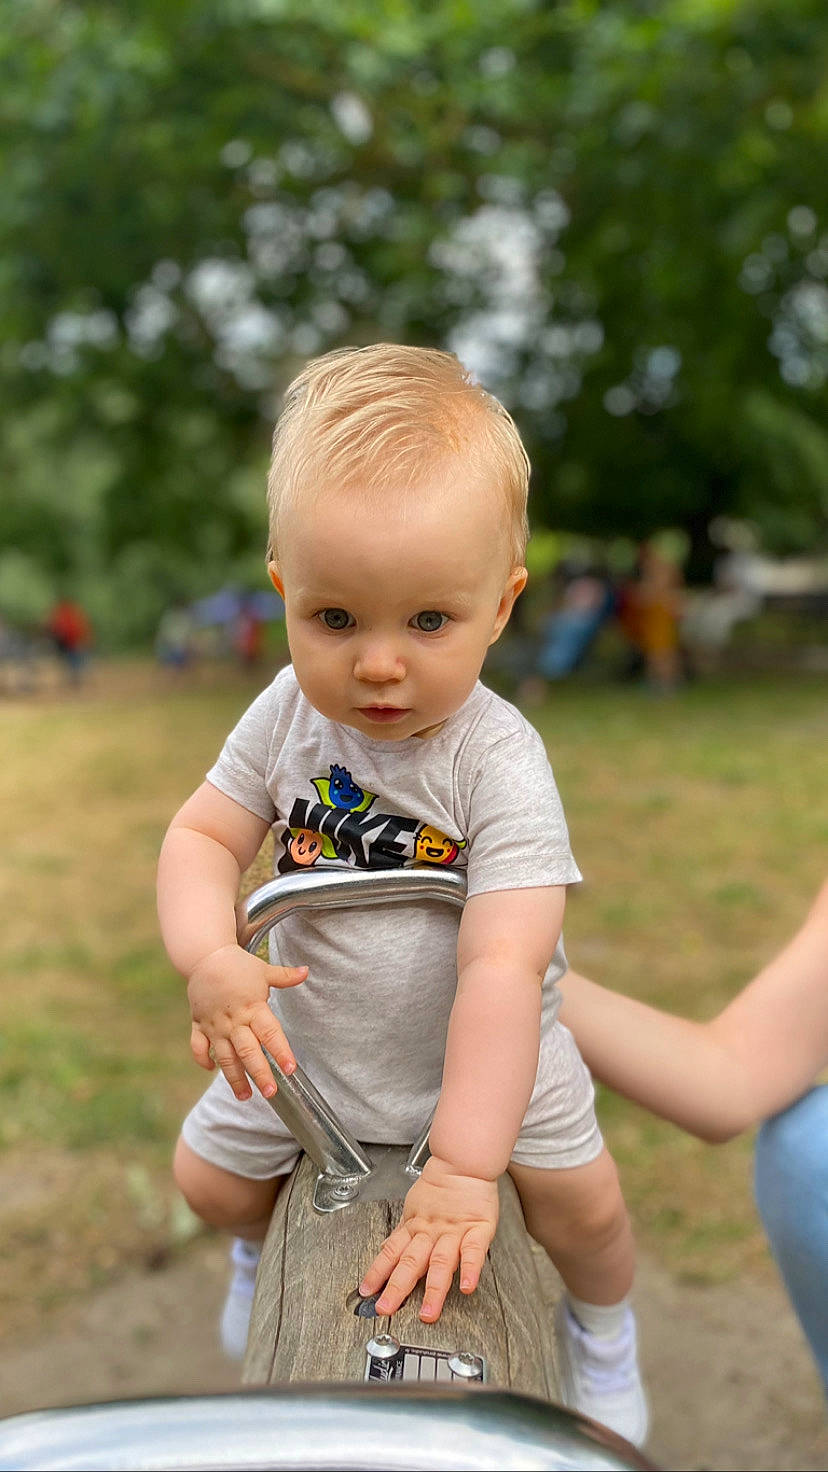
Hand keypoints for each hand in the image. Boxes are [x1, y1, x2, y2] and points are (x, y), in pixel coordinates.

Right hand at [187, 944, 306, 1100]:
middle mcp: (234, 1020)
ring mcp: (215, 1025)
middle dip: (259, 1073)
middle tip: (271, 1092)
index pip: (270, 1033)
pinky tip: (210, 1070)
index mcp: (253, 1007)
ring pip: (224, 1056)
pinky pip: (198, 1046)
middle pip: (248, 1051)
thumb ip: (285, 976)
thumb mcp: (263, 970)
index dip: (281, 1051)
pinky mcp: (198, 1025)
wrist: (205, 956)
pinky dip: (202, 1059)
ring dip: (234, 1077)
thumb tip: (306, 972)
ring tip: (245, 1096)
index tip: (290, 1069)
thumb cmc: (238, 965)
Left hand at [359, 1155, 498, 1322]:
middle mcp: (431, 1232)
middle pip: (411, 1261)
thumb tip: (384, 1250)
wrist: (464, 1160)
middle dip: (398, 1287)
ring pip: (440, 1261)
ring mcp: (454, 1232)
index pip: (391, 1251)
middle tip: (386, 1309)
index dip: (377, 1272)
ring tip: (428, 1312)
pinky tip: (467, 1286)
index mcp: (415, 1227)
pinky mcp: (477, 1229)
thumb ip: (404, 1233)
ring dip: (433, 1289)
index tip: (366, 1292)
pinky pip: (473, 1251)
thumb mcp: (415, 1207)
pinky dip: (469, 1269)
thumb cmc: (443, 1186)